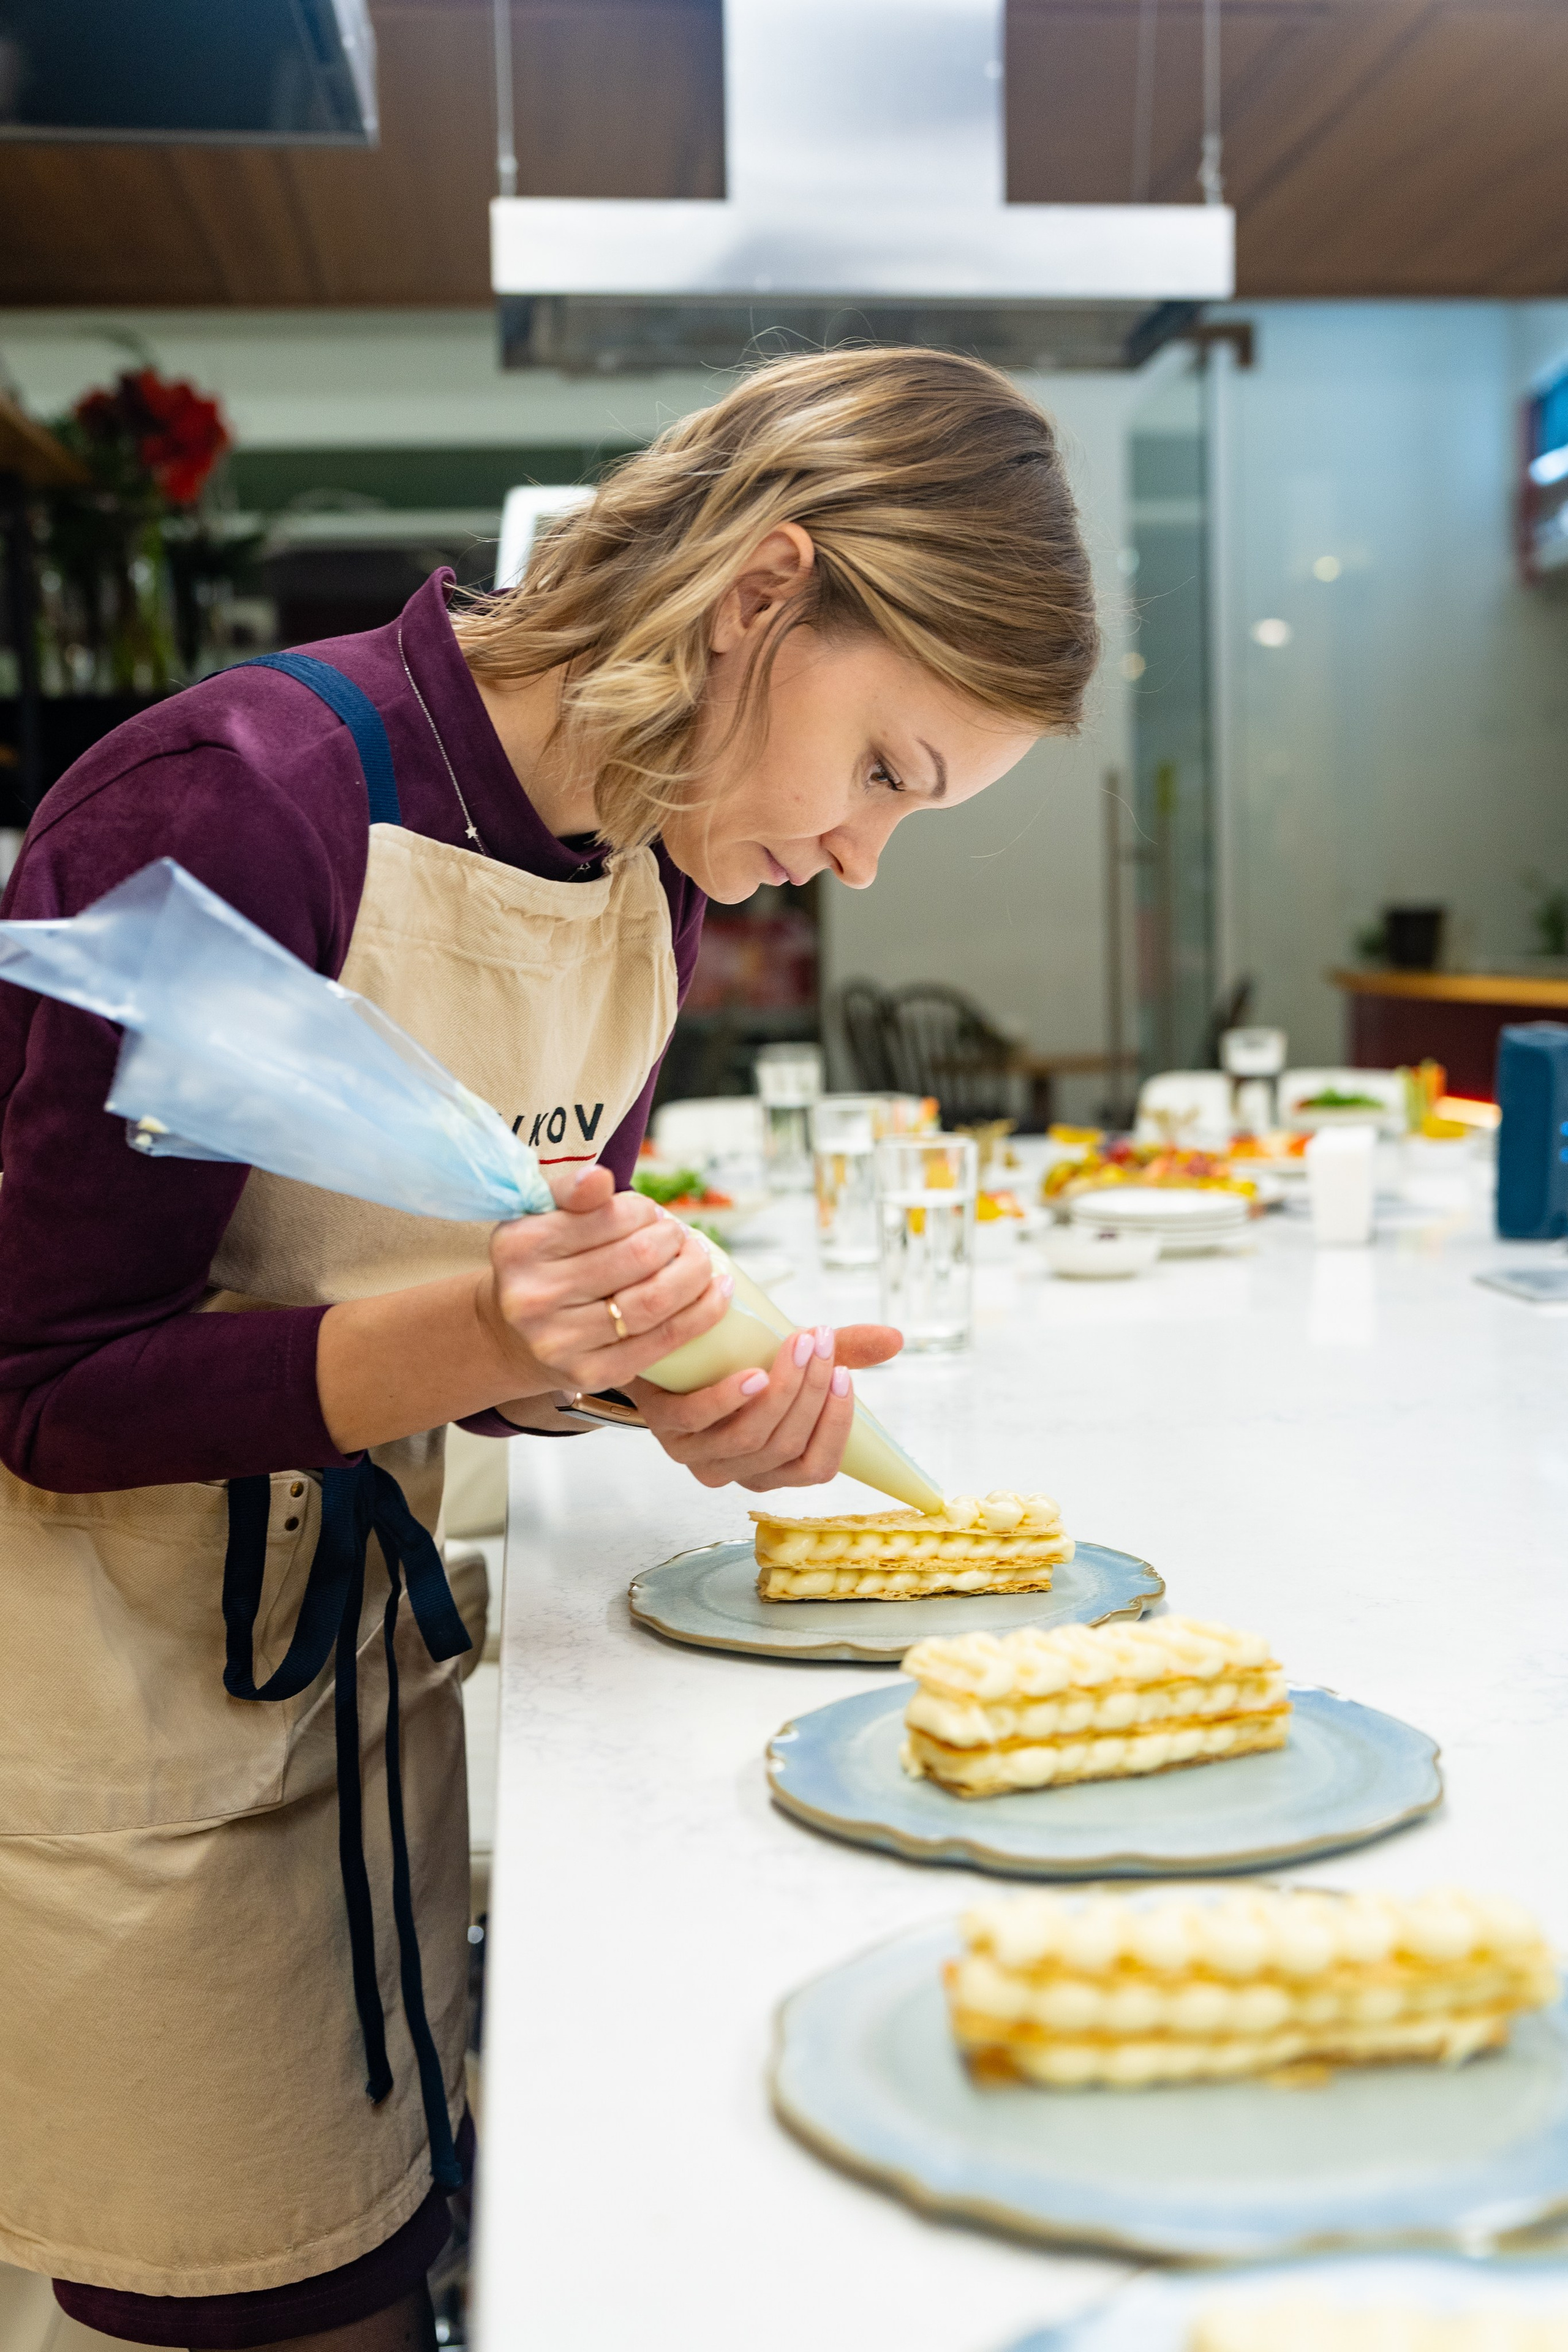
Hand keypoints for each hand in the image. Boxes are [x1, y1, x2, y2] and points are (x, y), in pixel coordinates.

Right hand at [485, 1164, 730, 1392]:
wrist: (513, 1337)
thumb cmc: (541, 1266)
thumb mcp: (542, 1219)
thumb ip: (572, 1192)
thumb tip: (601, 1177)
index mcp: (520, 1245)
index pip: (611, 1215)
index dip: (645, 1212)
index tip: (651, 1215)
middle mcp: (533, 1295)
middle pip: (639, 1257)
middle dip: (674, 1240)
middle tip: (681, 1237)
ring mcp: (560, 1340)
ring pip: (655, 1300)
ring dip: (695, 1274)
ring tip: (703, 1261)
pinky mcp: (589, 1373)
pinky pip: (662, 1341)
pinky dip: (701, 1314)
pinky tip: (717, 1294)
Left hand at [630, 1321, 902, 1492]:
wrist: (670, 1345)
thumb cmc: (738, 1360)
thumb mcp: (792, 1358)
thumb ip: (841, 1352)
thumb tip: (897, 1339)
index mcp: (773, 1466)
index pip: (816, 1467)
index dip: (836, 1427)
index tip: (844, 1376)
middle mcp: (736, 1470)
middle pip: (786, 1446)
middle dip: (812, 1392)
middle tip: (822, 1341)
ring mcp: (697, 1454)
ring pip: (751, 1437)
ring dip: (783, 1390)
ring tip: (799, 1343)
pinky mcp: (665, 1427)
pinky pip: (701, 1422)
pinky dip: (730, 1399)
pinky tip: (753, 1374)